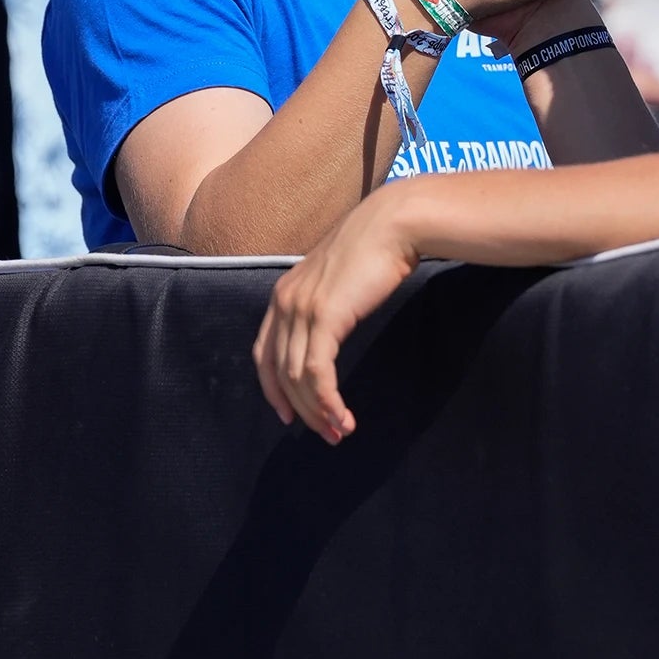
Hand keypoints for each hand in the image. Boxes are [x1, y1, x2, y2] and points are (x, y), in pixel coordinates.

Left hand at [254, 195, 421, 440]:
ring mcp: (301, 309)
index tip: (290, 416)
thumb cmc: (375, 249)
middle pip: (280, 372)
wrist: (394, 224)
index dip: (274, 390)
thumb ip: (326, 304)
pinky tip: (343, 417)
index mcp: (283, 295)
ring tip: (340, 432)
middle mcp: (284, 303)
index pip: (264, 354)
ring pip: (298, 378)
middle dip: (302, 410)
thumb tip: (333, 327)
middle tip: (326, 434)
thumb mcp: (338, 280)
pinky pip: (318, 372)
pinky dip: (328, 401)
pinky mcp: (324, 317)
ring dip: (319, 412)